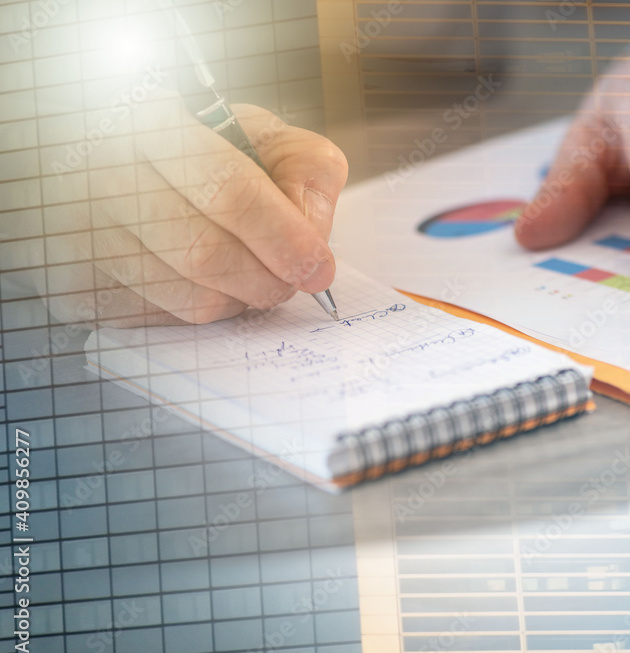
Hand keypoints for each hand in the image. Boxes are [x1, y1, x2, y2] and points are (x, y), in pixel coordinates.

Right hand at [40, 95, 347, 326]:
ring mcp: (80, 231)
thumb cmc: (205, 155)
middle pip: (204, 254)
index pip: (227, 189)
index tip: (318, 267)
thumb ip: (306, 169)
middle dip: (267, 280)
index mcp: (153, 120)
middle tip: (291, 282)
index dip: (284, 237)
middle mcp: (101, 172)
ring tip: (245, 274)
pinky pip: (166, 321)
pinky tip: (201, 281)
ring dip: (238, 300)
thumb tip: (312, 231)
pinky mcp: (77, 284)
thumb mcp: (263, 139)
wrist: (118, 168)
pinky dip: (201, 311)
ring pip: (188, 298)